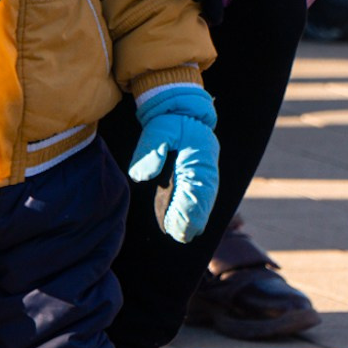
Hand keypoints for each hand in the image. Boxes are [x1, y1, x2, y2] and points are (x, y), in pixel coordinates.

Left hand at [127, 87, 219, 242]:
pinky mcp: (200, 175)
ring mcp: (206, 172)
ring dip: (195, 218)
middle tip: (181, 237)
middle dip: (192, 220)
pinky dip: (195, 211)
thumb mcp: (159, 129)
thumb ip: (151, 150)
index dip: (188, 210)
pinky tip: (186, 225)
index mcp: (200, 157)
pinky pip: (200, 197)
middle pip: (203, 199)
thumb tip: (140, 175)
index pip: (196, 189)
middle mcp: (206, 167)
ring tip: (182, 236)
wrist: (183, 110)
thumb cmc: (170, 121)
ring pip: (204, 200)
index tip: (180, 226)